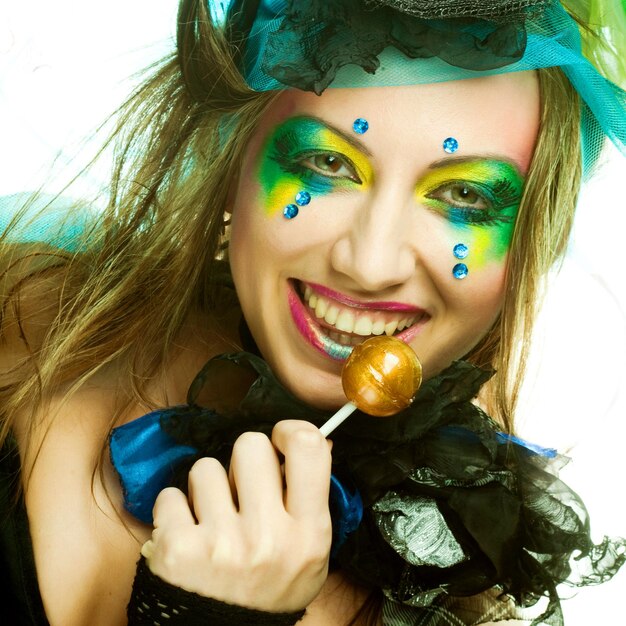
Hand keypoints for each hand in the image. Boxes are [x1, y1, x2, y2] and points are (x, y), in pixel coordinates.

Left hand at [141, 420, 332, 612]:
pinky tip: (186, 534)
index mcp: (309, 533)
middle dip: (243, 461)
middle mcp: (268, 537)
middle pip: (250, 445)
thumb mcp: (311, 553)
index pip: (308, 447)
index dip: (289, 431)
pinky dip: (175, 510)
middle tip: (241, 488)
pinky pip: (170, 494)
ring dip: (206, 488)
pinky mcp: (178, 551)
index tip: (278, 441)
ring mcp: (222, 544)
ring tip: (213, 519)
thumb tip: (314, 438)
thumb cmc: (270, 588)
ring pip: (206, 467)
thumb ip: (312, 498)